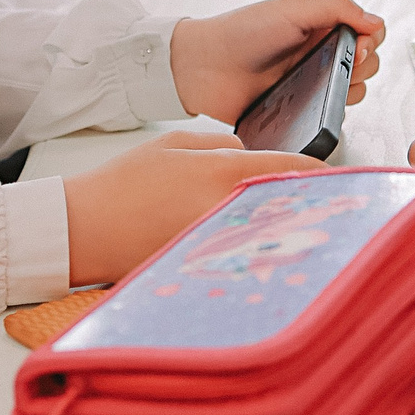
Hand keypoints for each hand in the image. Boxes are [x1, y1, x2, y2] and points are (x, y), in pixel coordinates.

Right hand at [61, 130, 318, 283]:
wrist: (80, 230)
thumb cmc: (121, 184)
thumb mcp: (171, 144)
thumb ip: (218, 144)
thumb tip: (247, 153)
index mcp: (222, 173)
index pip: (288, 171)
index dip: (317, 174)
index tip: (334, 178)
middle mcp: (226, 212)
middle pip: (285, 209)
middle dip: (304, 206)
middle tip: (325, 208)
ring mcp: (216, 245)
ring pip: (266, 236)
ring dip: (281, 232)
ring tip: (299, 232)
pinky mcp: (201, 269)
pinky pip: (239, 257)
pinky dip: (251, 253)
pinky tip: (256, 252)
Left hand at [168, 0, 383, 123]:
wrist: (204, 68)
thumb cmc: (241, 32)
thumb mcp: (292, 9)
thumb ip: (337, 8)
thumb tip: (375, 22)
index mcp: (321, 26)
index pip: (368, 33)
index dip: (370, 41)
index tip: (356, 47)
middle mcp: (319, 54)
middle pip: (366, 64)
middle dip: (362, 66)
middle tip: (341, 65)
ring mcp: (310, 83)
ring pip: (352, 92)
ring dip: (347, 90)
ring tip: (321, 84)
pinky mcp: (300, 109)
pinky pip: (327, 115)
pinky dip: (328, 111)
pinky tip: (311, 103)